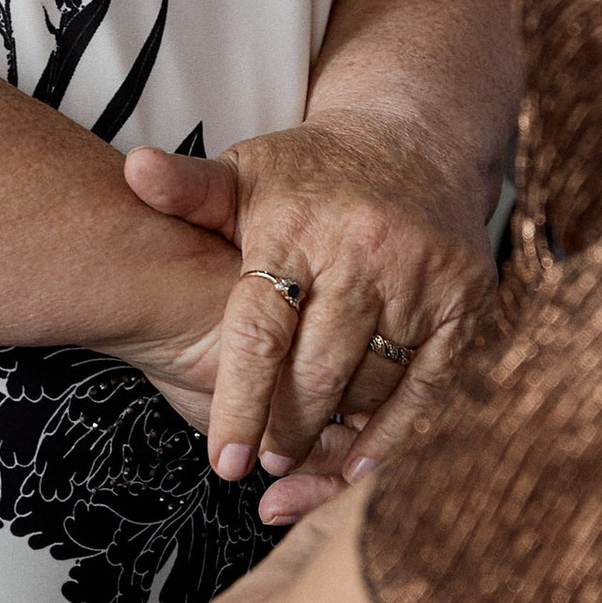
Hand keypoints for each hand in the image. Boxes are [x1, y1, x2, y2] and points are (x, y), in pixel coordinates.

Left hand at [125, 117, 494, 490]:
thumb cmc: (314, 172)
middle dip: (288, 429)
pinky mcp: (465, 298)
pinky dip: (396, 432)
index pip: (261, 331)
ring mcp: (420, 276)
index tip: (226, 461)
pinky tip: (362, 464)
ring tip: (302, 460)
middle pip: (318, 372)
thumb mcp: (246, 172)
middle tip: (266, 462)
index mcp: (297, 226)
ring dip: (337, 433)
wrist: (418, 137)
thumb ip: (189, 191)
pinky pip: (429, 385)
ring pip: (372, 384)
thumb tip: (136, 172)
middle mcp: (363, 251)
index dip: (241, 402)